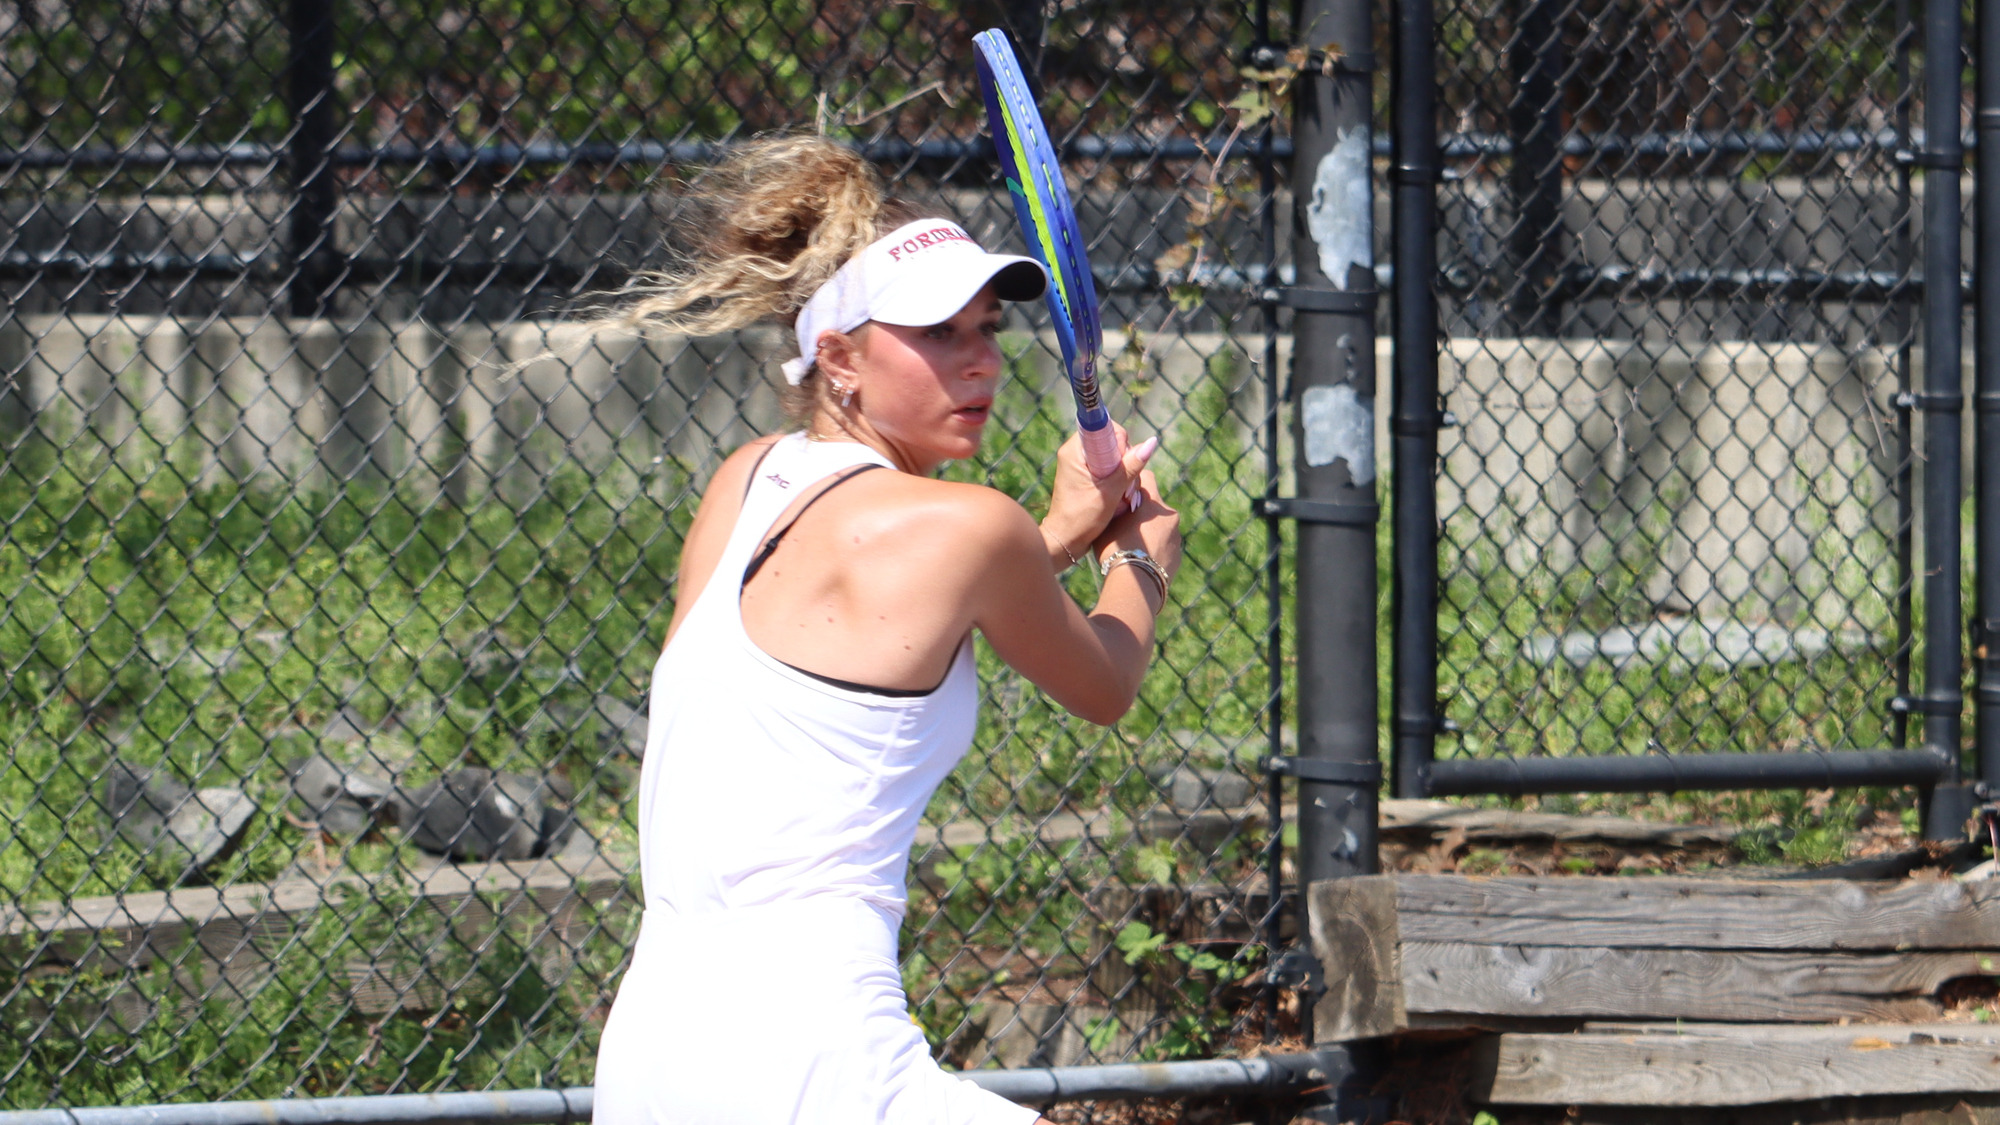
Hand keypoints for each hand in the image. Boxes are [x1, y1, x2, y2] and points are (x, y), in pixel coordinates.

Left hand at [1039, 425, 1158, 570]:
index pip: (1106, 429)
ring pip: (1114, 459)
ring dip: (1124, 476)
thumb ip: (1131, 465)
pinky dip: (1117, 482)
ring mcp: (1080, 465)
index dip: (1121, 445)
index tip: (1121, 467)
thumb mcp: (1111, 491)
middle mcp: (1075, 452)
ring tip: (1122, 497)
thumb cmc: (1082, 518)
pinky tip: (1118, 499)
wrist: (1065, 541)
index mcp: (1074, 449)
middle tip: (1124, 487)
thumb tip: (1152, 442)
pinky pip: (1109, 470)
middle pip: (1113, 444)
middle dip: (1125, 464)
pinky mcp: (1085, 476)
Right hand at [1094, 468, 1181, 583]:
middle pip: (1155, 505)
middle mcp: (1171, 517)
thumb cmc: (1116, 550)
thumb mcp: (1107, 524)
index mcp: (1154, 504)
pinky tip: (1140, 560)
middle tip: (1124, 523)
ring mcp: (1177, 538)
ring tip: (1131, 546)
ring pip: (1161, 527)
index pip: (1148, 477)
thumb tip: (1117, 501)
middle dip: (1142, 510)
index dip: (1134, 482)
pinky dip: (1155, 549)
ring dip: (1150, 531)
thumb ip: (1115, 508)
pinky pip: (1165, 546)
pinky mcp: (1178, 557)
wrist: (1135, 586)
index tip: (1124, 491)